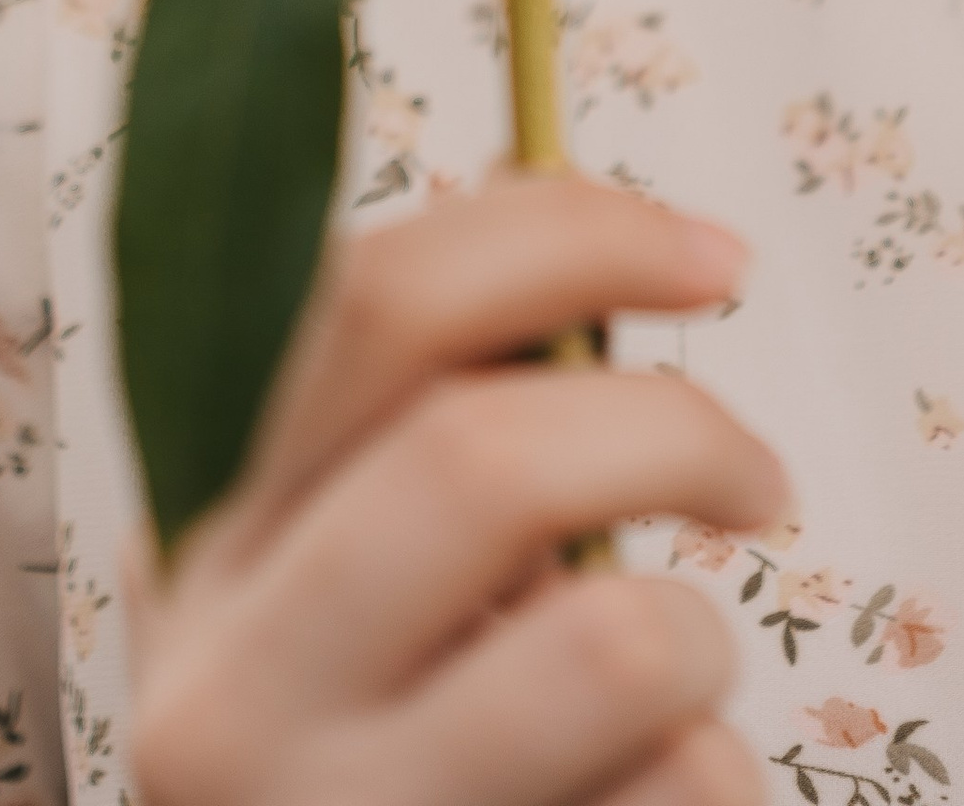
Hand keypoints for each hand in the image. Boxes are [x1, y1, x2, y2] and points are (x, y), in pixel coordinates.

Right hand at [129, 174, 782, 805]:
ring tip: (674, 699)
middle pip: (486, 454)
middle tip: (757, 484)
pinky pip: (675, 797)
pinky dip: (715, 795)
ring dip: (702, 646)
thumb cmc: (387, 770)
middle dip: (677, 429)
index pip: (377, 299)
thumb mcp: (346, 593)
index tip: (717, 257)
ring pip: (608, 639)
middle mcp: (222, 692)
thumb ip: (429, 426)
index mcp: (205, 549)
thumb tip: (567, 215)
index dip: (573, 233)